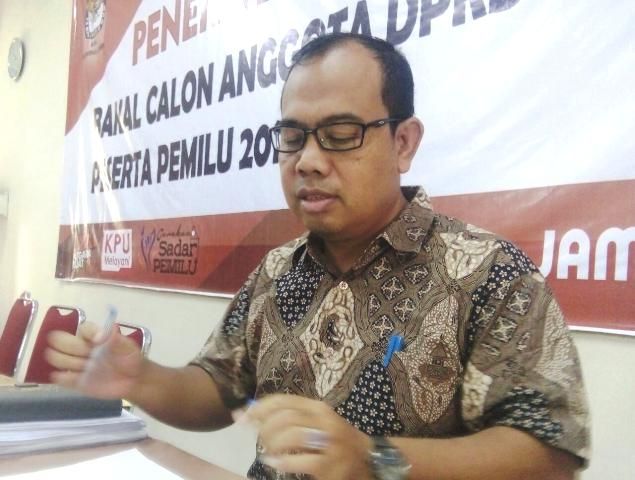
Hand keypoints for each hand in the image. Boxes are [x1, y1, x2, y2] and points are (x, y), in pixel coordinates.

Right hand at [45, 321, 142, 398]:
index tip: (97, 342)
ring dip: (67, 362)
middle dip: (70, 347)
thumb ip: (116, 339)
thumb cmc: (130, 359)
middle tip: (86, 355)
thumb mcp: (128, 347)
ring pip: (57, 358)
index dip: (88, 334)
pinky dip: (61, 378)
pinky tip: (70, 377)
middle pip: (61, 340)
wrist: (134, 381)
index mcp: (95, 336)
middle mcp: (81, 348)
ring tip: (85, 367)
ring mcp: (76, 364)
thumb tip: (102, 333)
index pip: (83, 328)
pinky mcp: (76, 381)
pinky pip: (60, 378)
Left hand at [244, 394, 373, 479]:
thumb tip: (243, 413)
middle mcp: (325, 421)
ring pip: (292, 436)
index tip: (241, 419)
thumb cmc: (334, 440)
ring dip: (272, 446)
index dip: (258, 408)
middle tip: (258, 440)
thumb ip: (285, 418)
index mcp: (318, 408)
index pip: (283, 401)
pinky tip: (275, 464)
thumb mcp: (313, 423)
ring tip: (268, 453)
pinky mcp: (330, 465)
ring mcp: (330, 443)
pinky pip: (301, 461)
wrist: (368, 459)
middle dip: (264, 429)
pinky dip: (282, 463)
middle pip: (285, 418)